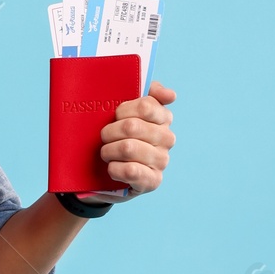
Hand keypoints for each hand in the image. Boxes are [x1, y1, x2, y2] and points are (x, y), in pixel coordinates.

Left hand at [99, 79, 175, 194]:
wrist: (105, 172)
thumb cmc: (117, 136)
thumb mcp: (127, 110)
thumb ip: (146, 92)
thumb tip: (170, 95)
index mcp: (163, 117)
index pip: (145, 105)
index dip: (122, 110)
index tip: (115, 115)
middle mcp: (167, 138)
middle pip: (131, 127)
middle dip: (109, 132)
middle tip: (104, 138)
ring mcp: (162, 160)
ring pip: (128, 148)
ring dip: (108, 151)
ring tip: (106, 153)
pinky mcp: (153, 181)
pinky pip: (131, 170)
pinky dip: (114, 169)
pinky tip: (112, 168)